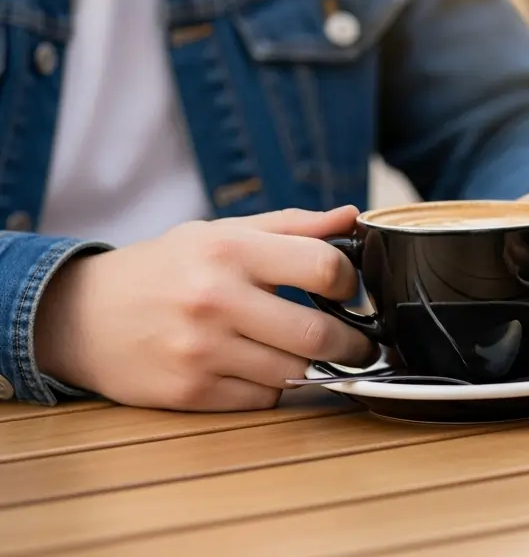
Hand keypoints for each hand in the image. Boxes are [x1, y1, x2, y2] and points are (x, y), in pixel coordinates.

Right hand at [32, 207, 378, 411]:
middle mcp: (215, 299)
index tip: (347, 291)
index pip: (323, 267)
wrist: (80, 316)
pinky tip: (257, 369)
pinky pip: (262, 399)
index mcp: (228, 250)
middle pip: (318, 334)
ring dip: (310, 367)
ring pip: (294, 373)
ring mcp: (200, 350)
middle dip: (353, 343)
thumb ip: (292, 226)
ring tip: (306, 354)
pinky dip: (272, 388)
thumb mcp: (220, 233)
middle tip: (360, 344)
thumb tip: (351, 217)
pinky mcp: (189, 392)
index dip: (349, 282)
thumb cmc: (164, 269)